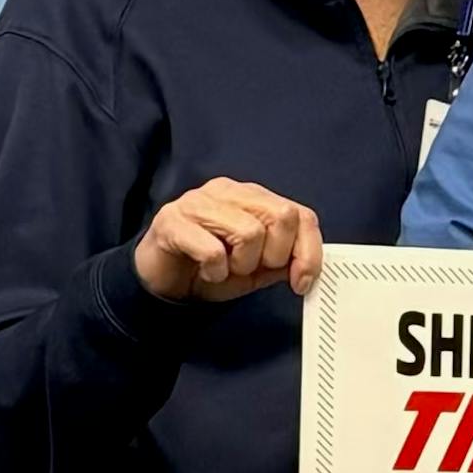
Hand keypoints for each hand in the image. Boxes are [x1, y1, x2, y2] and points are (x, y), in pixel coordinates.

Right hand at [133, 178, 323, 300]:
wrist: (163, 282)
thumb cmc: (210, 268)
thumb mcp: (257, 269)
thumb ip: (285, 262)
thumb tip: (310, 266)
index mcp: (255, 197)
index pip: (301, 214)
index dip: (309, 251)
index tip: (302, 281)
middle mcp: (229, 191)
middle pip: (281, 216)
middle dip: (275, 256)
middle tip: (252, 269)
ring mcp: (198, 202)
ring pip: (250, 232)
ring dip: (243, 265)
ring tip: (226, 269)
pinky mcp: (172, 221)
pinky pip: (213, 250)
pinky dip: (216, 271)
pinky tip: (207, 272)